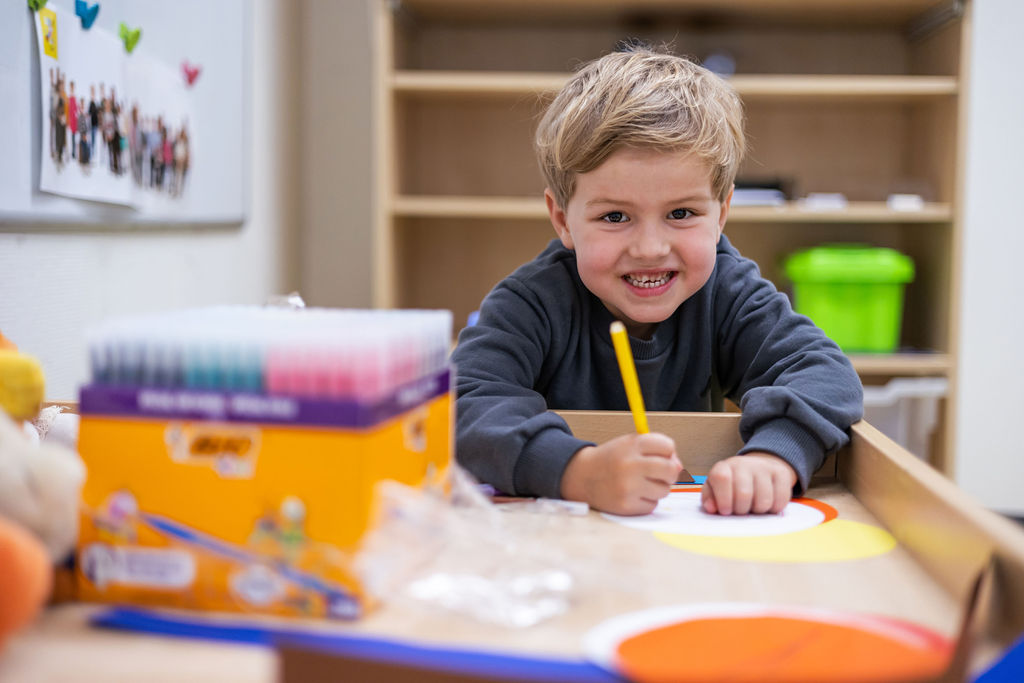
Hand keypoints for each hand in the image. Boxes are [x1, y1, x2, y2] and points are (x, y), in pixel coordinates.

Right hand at [560, 432, 681, 515]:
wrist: (582, 477)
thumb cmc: (613, 460)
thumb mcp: (630, 444)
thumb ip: (657, 450)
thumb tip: (680, 469)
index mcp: (632, 444)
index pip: (668, 446)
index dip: (668, 452)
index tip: (659, 456)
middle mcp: (630, 464)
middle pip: (672, 470)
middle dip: (669, 473)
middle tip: (658, 474)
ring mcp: (628, 486)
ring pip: (664, 490)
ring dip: (657, 489)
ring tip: (640, 484)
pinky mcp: (626, 506)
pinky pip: (652, 505)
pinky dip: (646, 501)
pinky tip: (632, 495)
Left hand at [701, 452, 796, 515]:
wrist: (757, 468)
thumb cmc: (732, 484)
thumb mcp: (715, 489)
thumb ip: (710, 499)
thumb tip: (711, 508)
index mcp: (724, 467)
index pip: (721, 478)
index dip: (723, 499)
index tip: (725, 511)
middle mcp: (743, 464)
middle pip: (744, 494)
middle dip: (742, 510)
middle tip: (741, 511)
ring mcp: (764, 467)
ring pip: (764, 500)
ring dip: (758, 511)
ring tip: (753, 506)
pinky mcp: (781, 473)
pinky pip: (781, 500)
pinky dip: (774, 508)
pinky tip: (767, 504)